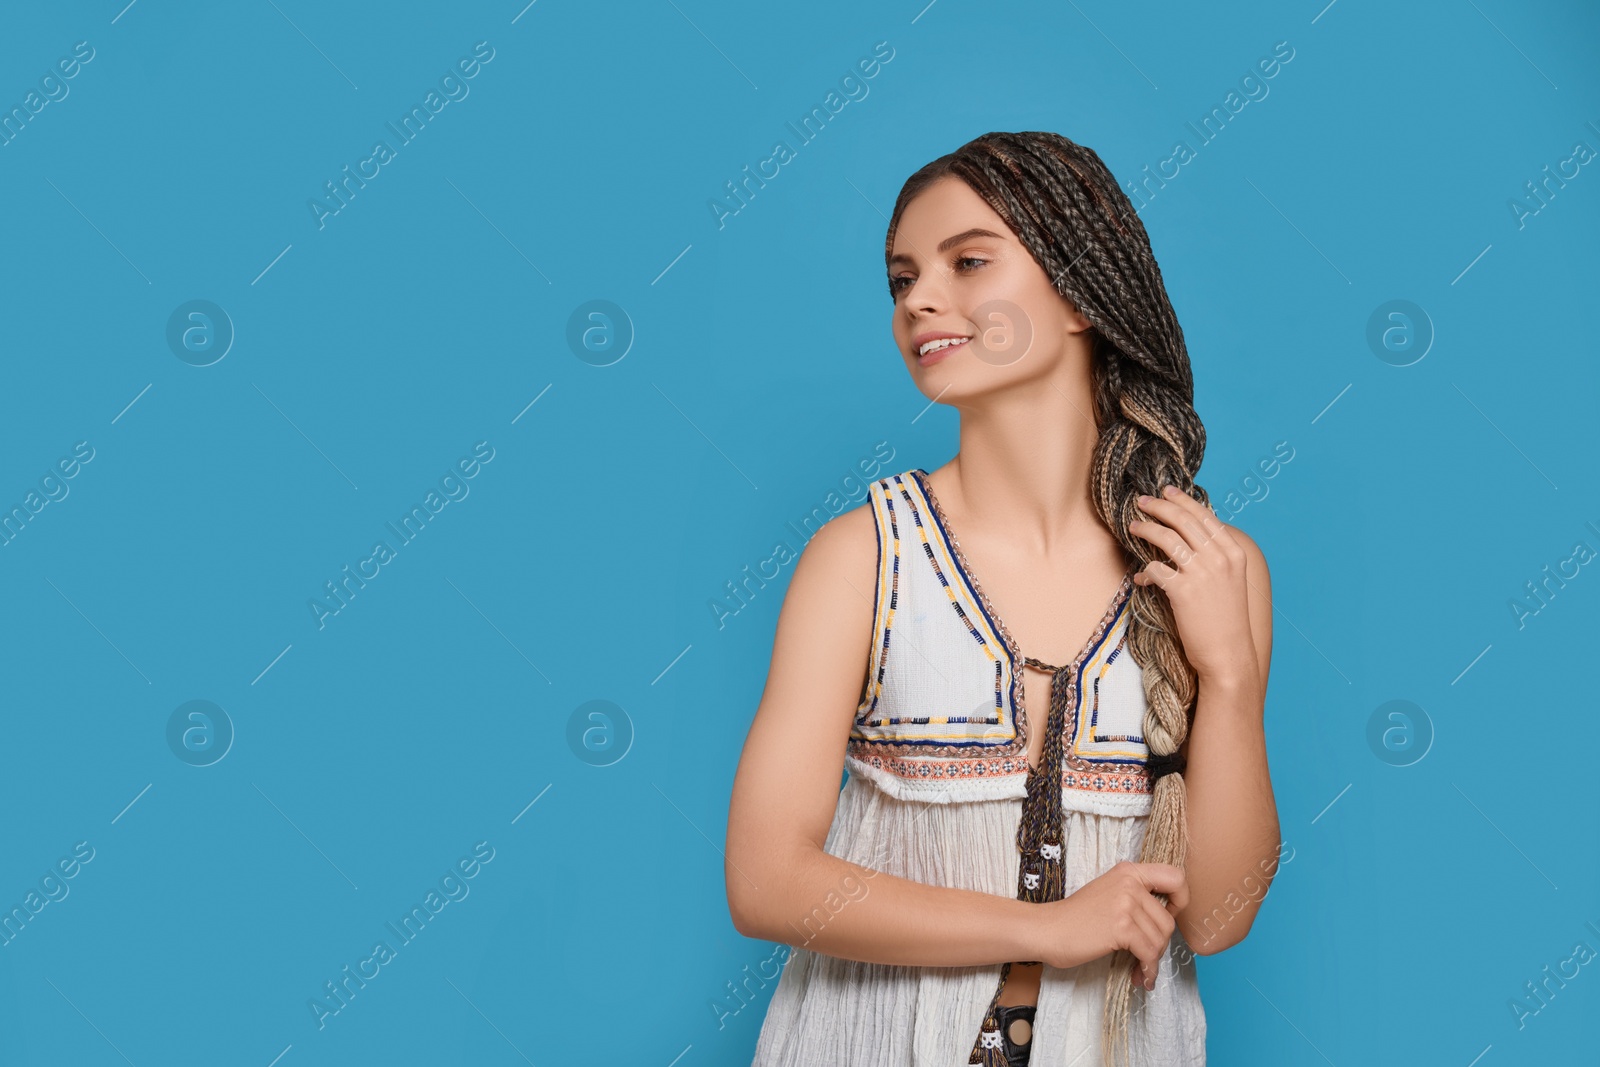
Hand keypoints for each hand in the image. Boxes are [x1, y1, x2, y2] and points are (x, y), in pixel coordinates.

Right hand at [1034, 861, 1188, 988]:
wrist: (1048, 930)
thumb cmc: (1077, 918)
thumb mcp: (1110, 893)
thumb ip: (1137, 897)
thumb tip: (1169, 923)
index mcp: (1129, 871)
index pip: (1176, 878)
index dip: (1180, 901)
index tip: (1168, 918)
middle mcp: (1130, 882)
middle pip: (1168, 920)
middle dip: (1159, 944)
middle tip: (1144, 957)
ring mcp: (1126, 903)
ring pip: (1160, 940)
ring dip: (1152, 961)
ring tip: (1138, 968)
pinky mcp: (1121, 926)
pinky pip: (1149, 953)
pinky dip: (1147, 969)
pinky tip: (1139, 976)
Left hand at [1129, 483, 1257, 682]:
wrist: (1228, 653)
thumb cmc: (1226, 619)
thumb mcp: (1230, 580)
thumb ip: (1214, 556)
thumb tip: (1186, 536)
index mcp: (1233, 552)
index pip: (1204, 515)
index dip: (1182, 500)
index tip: (1166, 490)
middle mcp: (1220, 558)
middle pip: (1183, 520)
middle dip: (1159, 506)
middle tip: (1141, 501)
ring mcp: (1202, 573)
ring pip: (1166, 538)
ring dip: (1145, 529)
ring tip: (1133, 527)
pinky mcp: (1183, 591)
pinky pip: (1155, 569)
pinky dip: (1144, 572)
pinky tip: (1140, 578)